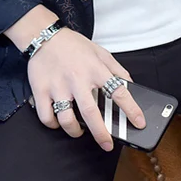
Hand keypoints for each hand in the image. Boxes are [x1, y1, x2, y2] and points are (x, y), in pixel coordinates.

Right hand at [27, 27, 146, 151]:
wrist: (44, 35)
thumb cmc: (74, 45)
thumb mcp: (100, 52)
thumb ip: (117, 69)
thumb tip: (130, 85)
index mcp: (95, 69)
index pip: (118, 91)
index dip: (131, 109)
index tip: (139, 122)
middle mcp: (77, 79)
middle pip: (91, 113)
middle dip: (101, 134)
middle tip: (107, 145)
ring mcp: (58, 86)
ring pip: (67, 119)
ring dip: (75, 131)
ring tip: (80, 131)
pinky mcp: (41, 90)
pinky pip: (46, 116)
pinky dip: (53, 125)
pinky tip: (59, 122)